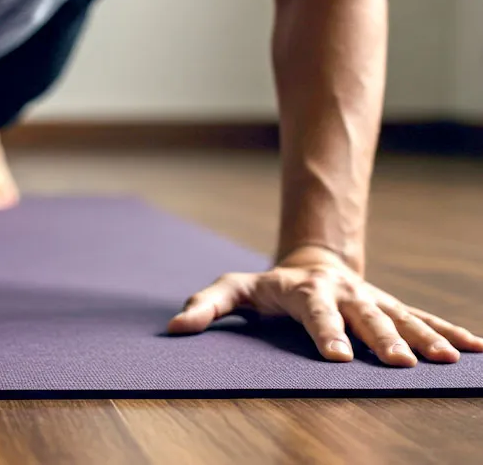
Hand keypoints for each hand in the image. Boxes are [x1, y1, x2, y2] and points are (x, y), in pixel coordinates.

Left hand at [168, 246, 482, 365]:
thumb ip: (206, 305)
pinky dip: (450, 331)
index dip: (326, 335)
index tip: (337, 359)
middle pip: (365, 317)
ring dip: (426, 338)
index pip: (315, 314)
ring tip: (448, 360)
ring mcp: (371, 299)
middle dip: (383, 340)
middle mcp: (343, 294)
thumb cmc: (266, 286)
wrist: (309, 263)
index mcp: (304, 291)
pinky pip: (424, 318)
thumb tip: (175, 327)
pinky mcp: (391, 306)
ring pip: (401, 317)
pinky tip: (475, 349)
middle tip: (401, 365)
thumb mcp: (233, 289)